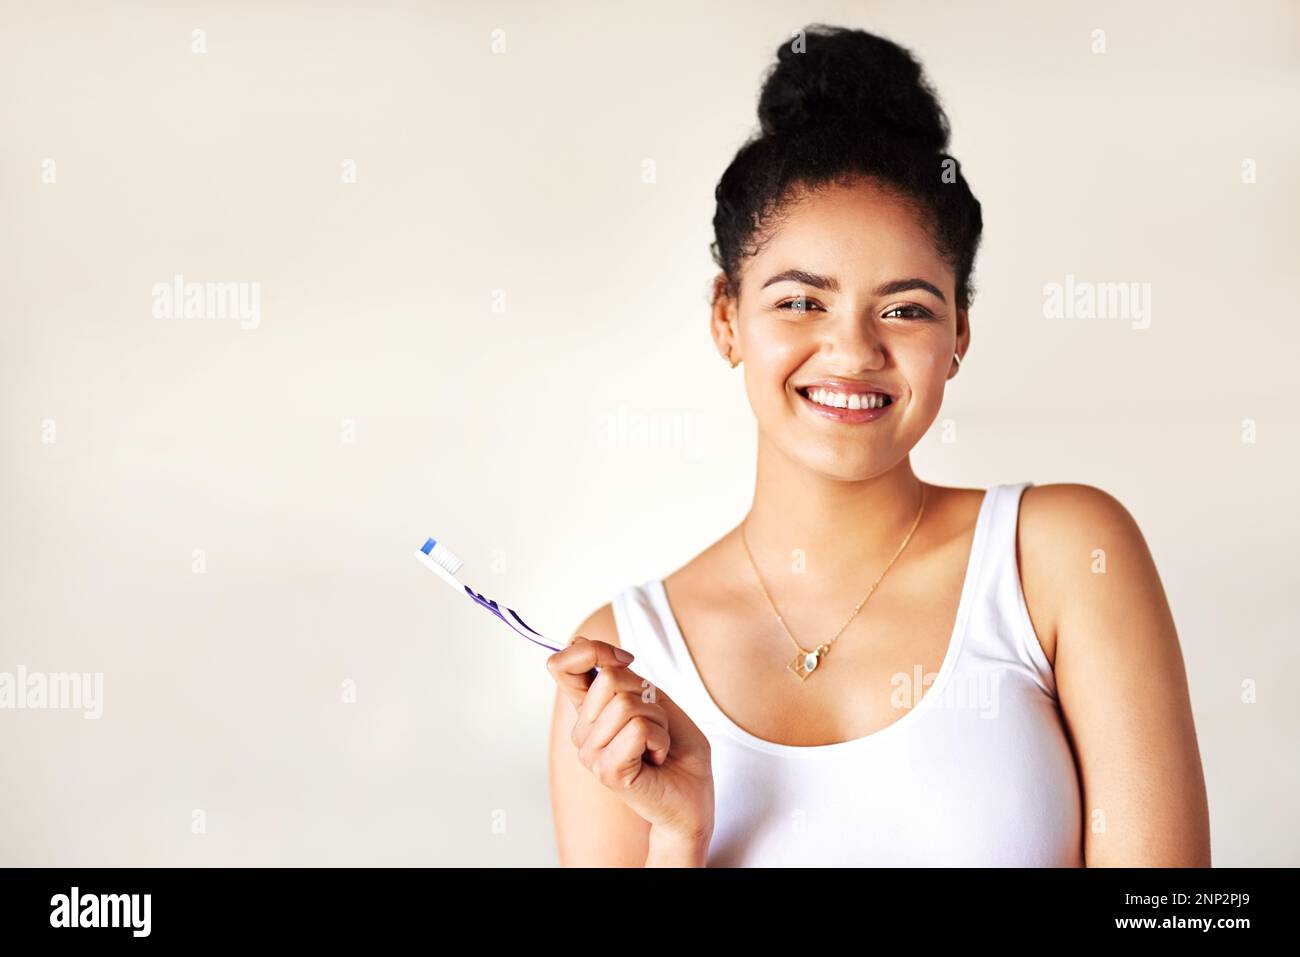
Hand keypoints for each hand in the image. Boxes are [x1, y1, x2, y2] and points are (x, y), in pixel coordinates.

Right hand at [547, 636, 713, 845]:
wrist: (693, 795)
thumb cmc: (676, 748)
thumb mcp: (652, 699)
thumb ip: (621, 676)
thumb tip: (582, 642)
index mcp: (588, 711)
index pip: (561, 666)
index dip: (591, 650)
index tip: (626, 660)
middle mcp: (582, 732)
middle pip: (609, 679)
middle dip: (648, 696)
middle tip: (656, 726)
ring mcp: (590, 753)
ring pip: (627, 704)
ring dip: (658, 720)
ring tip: (657, 745)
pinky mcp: (606, 770)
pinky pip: (638, 729)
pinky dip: (660, 739)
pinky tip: (657, 759)